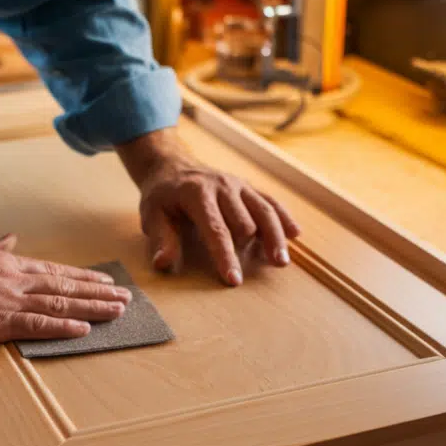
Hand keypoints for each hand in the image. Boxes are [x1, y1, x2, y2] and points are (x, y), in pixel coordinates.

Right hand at [0, 234, 130, 343]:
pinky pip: (39, 325)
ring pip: (61, 304)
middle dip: (99, 292)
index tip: (105, 281)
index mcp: (7, 265)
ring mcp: (10, 300)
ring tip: (118, 312)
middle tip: (126, 298)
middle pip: (66, 286)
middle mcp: (15, 280)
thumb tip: (10, 236)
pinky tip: (86, 329)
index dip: (83, 277)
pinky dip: (64, 327)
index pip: (54, 271)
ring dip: (93, 308)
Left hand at [116, 129, 299, 285]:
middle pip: (245, 221)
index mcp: (197, 193)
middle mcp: (223, 186)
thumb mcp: (152, 214)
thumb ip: (161, 238)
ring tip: (281, 262)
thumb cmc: (162, 195)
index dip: (226, 256)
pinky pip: (270, 201)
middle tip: (246, 276)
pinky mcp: (248, 187)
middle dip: (248, 249)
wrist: (171, 166)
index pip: (216, 229)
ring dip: (274, 237)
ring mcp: (239, 185)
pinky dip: (283, 217)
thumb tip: (163, 263)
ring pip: (264, 211)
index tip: (234, 280)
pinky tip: (294, 234)